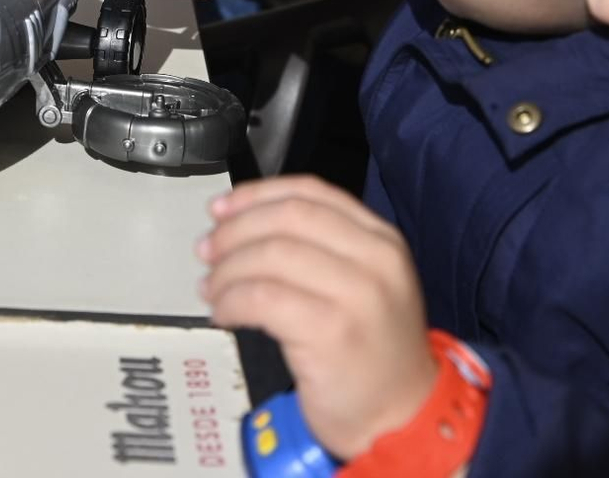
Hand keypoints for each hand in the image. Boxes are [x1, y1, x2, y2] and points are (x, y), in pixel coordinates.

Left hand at [198, 175, 438, 460]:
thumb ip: (317, 248)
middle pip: (287, 219)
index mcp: (382, 239)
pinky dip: (231, 301)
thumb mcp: (361, 284)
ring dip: (227, 271)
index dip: (256, 195)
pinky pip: (262, 298)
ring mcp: (357, 295)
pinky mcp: (331, 332)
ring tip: (211, 290)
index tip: (220, 208)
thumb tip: (236, 224)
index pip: (311, 192)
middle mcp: (376, 259)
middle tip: (207, 252)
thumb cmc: (370, 352)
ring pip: (270, 256)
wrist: (401, 417)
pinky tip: (223, 314)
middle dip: (235, 231)